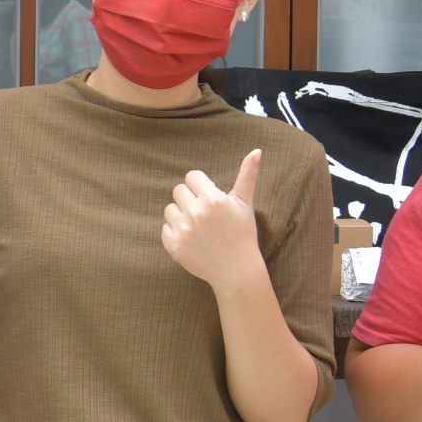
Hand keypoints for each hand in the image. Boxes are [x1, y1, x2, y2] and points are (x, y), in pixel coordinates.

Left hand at [161, 148, 269, 290]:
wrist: (236, 270)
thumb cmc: (243, 234)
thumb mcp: (245, 203)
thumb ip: (247, 175)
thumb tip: (256, 150)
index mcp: (212, 199)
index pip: (191, 177)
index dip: (200, 185)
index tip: (209, 197)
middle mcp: (195, 213)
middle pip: (179, 190)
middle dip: (190, 198)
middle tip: (203, 212)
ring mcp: (182, 230)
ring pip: (169, 209)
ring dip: (180, 214)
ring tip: (197, 226)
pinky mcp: (173, 246)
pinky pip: (165, 228)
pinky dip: (174, 232)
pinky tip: (191, 238)